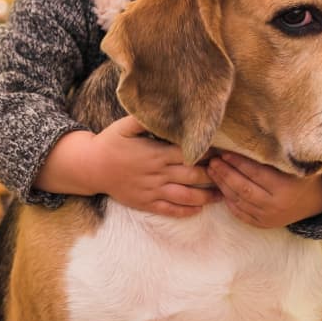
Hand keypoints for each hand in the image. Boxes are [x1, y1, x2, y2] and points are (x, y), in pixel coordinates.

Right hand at [90, 116, 220, 217]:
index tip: (225, 152)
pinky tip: (200, 209)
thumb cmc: (110, 142)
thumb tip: (164, 109)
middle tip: (231, 174)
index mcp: (156, 153)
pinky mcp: (146, 203)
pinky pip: (170, 210)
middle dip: (214, 176)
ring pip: (186, 197)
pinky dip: (187, 211)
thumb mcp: (125, 126)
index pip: (190, 154)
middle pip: (194, 177)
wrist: (90, 168)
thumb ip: (145, 119)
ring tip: (224, 194)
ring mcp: (152, 191)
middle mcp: (157, 173)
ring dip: (207, 197)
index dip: (209, 154)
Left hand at [206, 151, 321, 227]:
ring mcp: (269, 217)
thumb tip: (246, 135)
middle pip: (243, 188)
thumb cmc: (303, 175)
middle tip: (212, 161)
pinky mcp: (263, 225)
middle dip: (225, 174)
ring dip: (222, 186)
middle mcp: (276, 205)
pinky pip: (241, 214)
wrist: (315, 202)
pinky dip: (229, 201)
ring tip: (212, 172)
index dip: (238, 162)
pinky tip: (221, 188)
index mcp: (286, 187)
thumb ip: (275, 154)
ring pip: (239, 201)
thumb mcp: (295, 163)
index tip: (224, 153)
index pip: (255, 173)